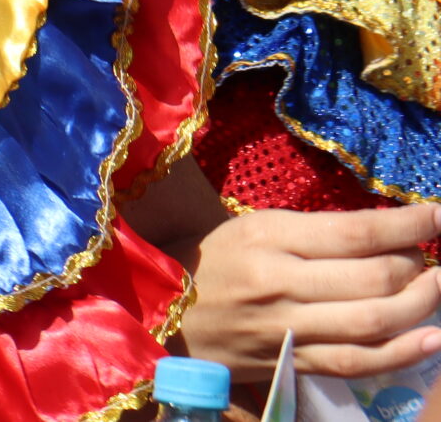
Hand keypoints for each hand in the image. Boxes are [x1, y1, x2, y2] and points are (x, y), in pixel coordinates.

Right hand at [181, 204, 440, 382]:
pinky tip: (433, 339)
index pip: (354, 231)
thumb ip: (316, 232)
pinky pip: (358, 361)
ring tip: (437, 288)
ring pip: (373, 321)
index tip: (438, 216)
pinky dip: (404, 353)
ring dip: (421, 304)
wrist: (166, 315)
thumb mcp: (255, 228)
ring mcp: (287, 328)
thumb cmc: (216, 260)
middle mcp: (278, 282)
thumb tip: (387, 234)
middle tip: (427, 256)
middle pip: (372, 277)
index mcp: (266, 236)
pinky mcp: (293, 363)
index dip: (408, 225)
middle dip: (417, 265)